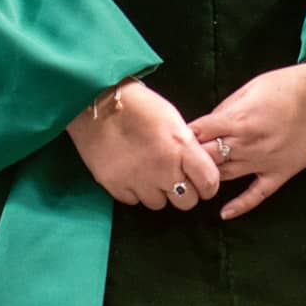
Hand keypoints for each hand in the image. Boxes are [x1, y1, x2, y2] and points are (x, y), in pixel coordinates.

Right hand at [65, 80, 220, 211]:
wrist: (96, 101)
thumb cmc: (137, 105)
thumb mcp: (172, 119)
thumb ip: (186, 146)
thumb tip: (195, 166)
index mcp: (181, 147)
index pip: (209, 183)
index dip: (207, 185)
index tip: (201, 181)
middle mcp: (163, 168)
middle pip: (187, 202)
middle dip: (184, 192)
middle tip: (174, 177)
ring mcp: (138, 180)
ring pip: (159, 204)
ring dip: (157, 192)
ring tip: (147, 171)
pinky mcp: (116, 186)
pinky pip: (133, 201)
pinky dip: (134, 191)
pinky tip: (130, 172)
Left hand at [188, 61, 305, 220]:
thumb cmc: (287, 86)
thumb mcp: (250, 88)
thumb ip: (226, 109)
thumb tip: (207, 125)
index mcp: (238, 119)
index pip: (199, 132)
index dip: (182, 137)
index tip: (169, 141)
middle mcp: (248, 143)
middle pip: (208, 157)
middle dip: (189, 160)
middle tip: (173, 165)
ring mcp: (264, 161)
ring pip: (226, 175)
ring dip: (207, 179)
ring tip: (189, 185)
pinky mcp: (281, 173)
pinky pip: (257, 194)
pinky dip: (241, 206)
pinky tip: (224, 214)